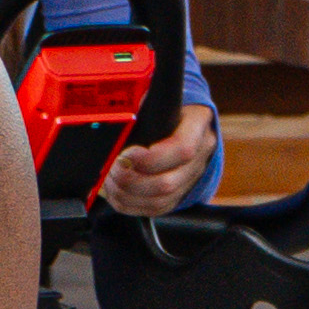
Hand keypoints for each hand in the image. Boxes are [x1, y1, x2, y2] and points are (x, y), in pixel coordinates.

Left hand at [98, 98, 218, 215]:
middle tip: (111, 169)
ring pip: (159, 201)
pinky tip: (115, 191)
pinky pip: (153, 209)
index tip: (126, 153)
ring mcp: (190, 179)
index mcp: (198, 127)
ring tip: (108, 180)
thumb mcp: (156, 98)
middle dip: (131, 180)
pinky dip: (129, 204)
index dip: (150, 158)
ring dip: (126, 194)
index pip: (182, 149)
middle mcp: (200, 157)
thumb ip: (140, 106)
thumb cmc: (165, 107)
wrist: (185, 120)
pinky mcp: (178, 195)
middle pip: (168, 183)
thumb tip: (115, 119)